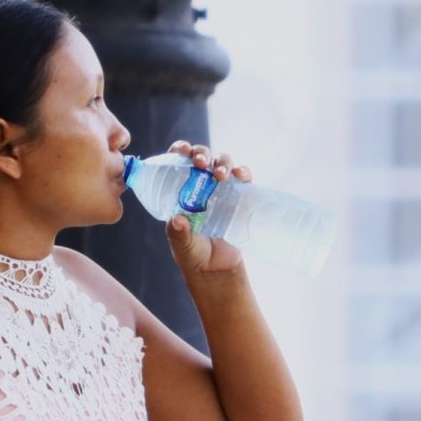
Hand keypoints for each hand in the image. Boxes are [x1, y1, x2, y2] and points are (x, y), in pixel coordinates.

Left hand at [164, 140, 253, 274]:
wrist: (217, 270)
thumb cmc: (193, 255)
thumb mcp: (182, 246)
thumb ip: (178, 234)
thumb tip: (177, 219)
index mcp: (180, 190)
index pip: (177, 161)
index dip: (180, 150)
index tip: (182, 150)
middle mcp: (200, 185)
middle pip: (202, 157)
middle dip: (202, 153)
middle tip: (201, 162)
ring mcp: (221, 189)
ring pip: (222, 163)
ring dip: (223, 161)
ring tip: (221, 174)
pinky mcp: (239, 197)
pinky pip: (243, 178)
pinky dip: (243, 171)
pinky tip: (240, 175)